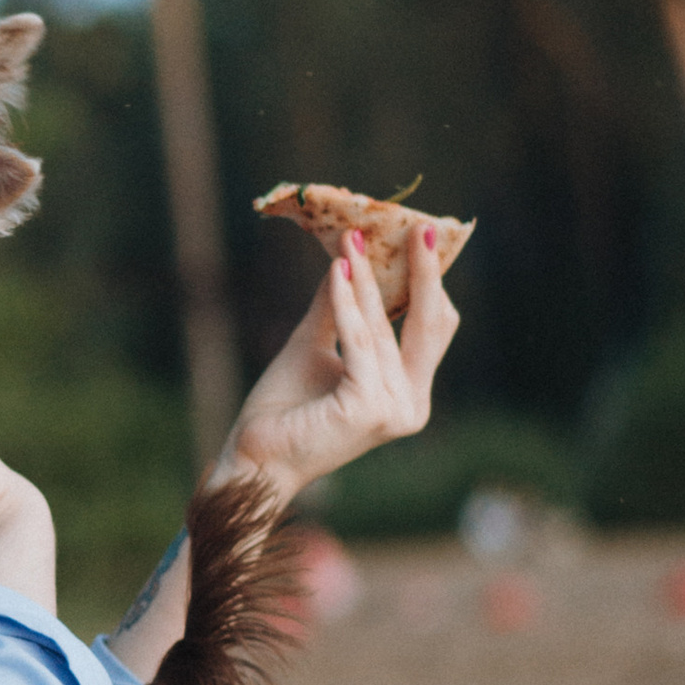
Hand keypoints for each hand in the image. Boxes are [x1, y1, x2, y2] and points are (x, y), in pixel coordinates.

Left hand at [224, 224, 461, 507]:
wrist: (253, 459)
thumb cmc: (283, 411)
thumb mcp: (314, 346)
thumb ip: (336, 308)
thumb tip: (347, 256)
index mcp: (406, 394)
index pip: (431, 331)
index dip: (430, 283)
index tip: (420, 236)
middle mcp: (410, 405)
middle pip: (427, 325)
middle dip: (423, 272)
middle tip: (417, 225)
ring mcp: (395, 410)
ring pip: (383, 328)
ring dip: (366, 280)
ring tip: (351, 240)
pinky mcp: (370, 408)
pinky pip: (359, 341)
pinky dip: (346, 303)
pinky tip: (336, 271)